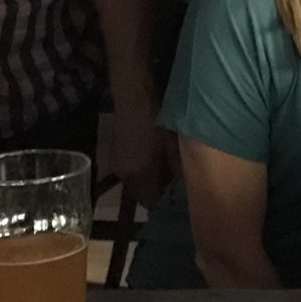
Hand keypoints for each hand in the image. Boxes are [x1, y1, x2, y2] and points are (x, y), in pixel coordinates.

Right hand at [106, 86, 174, 205]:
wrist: (134, 98)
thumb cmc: (157, 121)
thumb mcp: (173, 146)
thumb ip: (177, 169)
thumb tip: (184, 185)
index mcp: (140, 175)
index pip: (151, 202)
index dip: (165, 203)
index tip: (179, 199)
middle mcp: (125, 176)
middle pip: (142, 195)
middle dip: (157, 194)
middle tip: (175, 187)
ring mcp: (118, 166)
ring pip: (135, 185)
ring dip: (148, 184)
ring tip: (166, 174)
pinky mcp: (115, 156)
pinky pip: (130, 173)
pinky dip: (141, 173)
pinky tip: (153, 162)